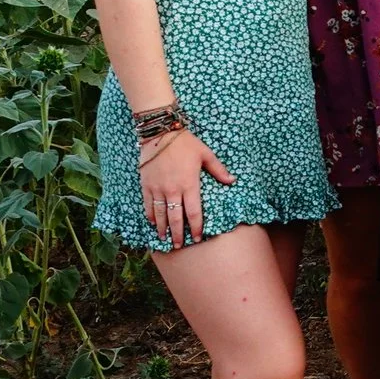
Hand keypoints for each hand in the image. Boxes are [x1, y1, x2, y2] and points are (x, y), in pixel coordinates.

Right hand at [138, 129, 235, 250]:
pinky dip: (150, 215)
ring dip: (162, 229)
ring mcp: (158, 188)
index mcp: (190, 184)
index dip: (196, 227)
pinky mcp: (146, 185)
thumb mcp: (206, 154)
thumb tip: (233, 181)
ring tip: (164, 239)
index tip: (197, 237)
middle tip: (179, 245)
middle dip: (178, 234)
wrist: (160, 133)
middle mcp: (173, 190)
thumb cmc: (185, 143)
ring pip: (160, 214)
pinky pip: (148, 205)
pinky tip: (152, 223)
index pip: (194, 212)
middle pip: (175, 218)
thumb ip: (219, 170)